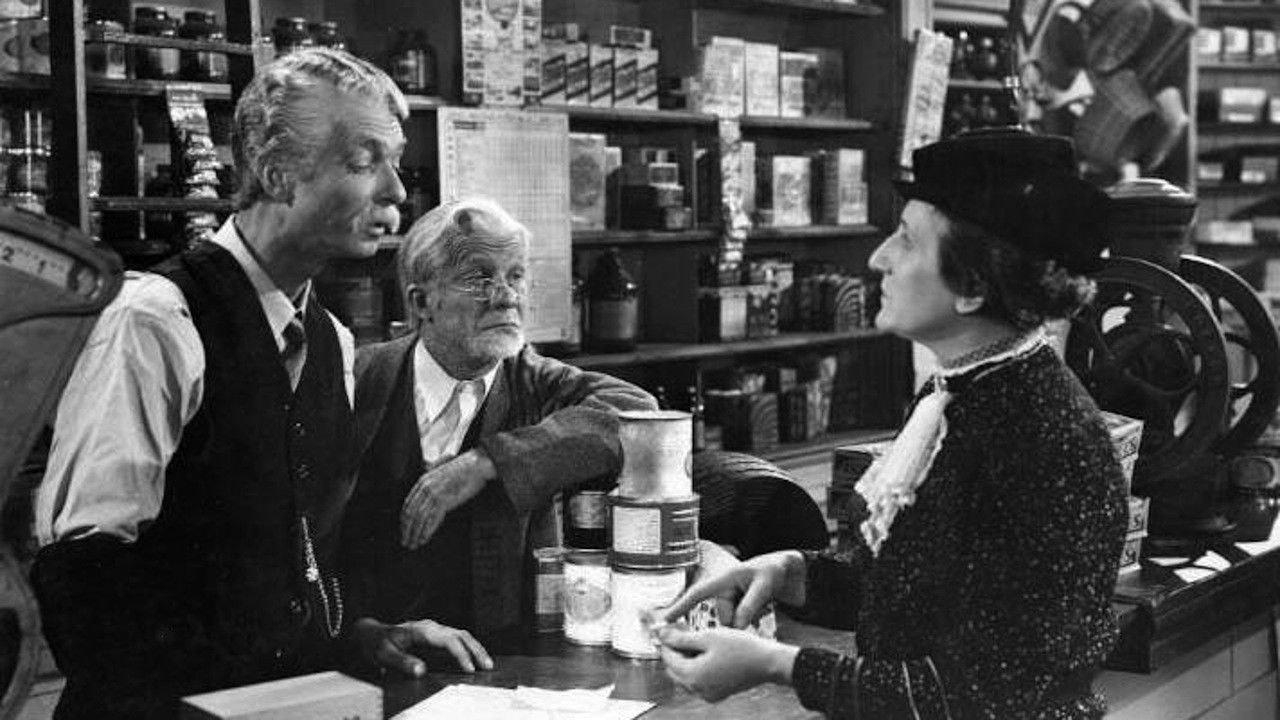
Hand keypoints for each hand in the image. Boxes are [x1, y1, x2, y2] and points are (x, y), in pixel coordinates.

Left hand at [350, 617, 493, 675]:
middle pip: (461, 635)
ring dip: (475, 648)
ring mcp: (435, 632)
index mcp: (422, 630)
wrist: (371, 635)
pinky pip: (456, 641)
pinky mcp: (435, 638)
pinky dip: (468, 649)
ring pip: (461, 636)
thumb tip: (421, 670)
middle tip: (487, 666)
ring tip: (487, 663)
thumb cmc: (377, 643)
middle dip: (476, 650)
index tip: (469, 669)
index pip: (448, 640)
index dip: (461, 654)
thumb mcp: (384, 654)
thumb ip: (402, 662)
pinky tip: (474, 659)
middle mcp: (432, 628)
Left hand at [400, 450, 493, 548]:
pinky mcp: (444, 500)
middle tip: (405, 542)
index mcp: (423, 481)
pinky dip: (426, 532)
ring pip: (419, 518)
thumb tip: (429, 496)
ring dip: (415, 534)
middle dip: (406, 530)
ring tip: (413, 544)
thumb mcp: (442, 473)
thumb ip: (433, 483)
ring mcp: (434, 494)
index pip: (408, 504)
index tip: (404, 530)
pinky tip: (423, 540)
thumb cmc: (464, 470)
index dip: (404, 520)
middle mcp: (425, 487)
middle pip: (410, 513)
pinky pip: (431, 519)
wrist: (476, 465)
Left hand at [656, 626, 798, 701]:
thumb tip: (661, 634)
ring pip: (685, 676)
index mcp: (692, 675)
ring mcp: (707, 694)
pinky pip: (697, 681)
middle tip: (679, 632)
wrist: (767, 663)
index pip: (667, 658)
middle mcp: (697, 689)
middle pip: (674, 669)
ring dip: (684, 659)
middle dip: (673, 651)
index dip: (665, 641)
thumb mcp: (708, 636)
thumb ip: (682, 638)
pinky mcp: (717, 693)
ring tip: (693, 639)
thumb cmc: (741, 647)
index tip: (667, 628)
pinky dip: (696, 667)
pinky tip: (704, 652)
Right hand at [661, 550, 806, 629]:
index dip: (679, 606)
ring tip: (763, 602)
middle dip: (738, 619)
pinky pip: (740, 623)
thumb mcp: (764, 586)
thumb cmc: (775, 571)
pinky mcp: (742, 608)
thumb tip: (735, 627)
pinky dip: (749, 621)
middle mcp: (725, 590)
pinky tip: (762, 608)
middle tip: (758, 605)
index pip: (697, 594)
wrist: (791, 572)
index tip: (663, 620)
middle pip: (723, 616)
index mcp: (725, 579)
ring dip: (747, 620)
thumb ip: (749, 606)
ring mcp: (733, 600)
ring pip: (733, 623)